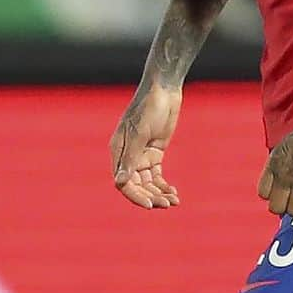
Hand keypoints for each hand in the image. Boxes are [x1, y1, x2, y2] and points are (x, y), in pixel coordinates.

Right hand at [109, 83, 181, 208]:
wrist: (164, 88)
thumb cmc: (149, 106)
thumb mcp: (140, 132)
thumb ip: (130, 158)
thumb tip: (120, 183)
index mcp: (118, 151)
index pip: (123, 182)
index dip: (136, 195)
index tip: (151, 205)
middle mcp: (128, 156)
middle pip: (137, 185)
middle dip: (151, 196)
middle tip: (167, 205)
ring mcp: (142, 154)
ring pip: (148, 182)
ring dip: (159, 193)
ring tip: (174, 202)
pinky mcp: (155, 152)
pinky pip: (157, 174)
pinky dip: (164, 184)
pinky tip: (174, 193)